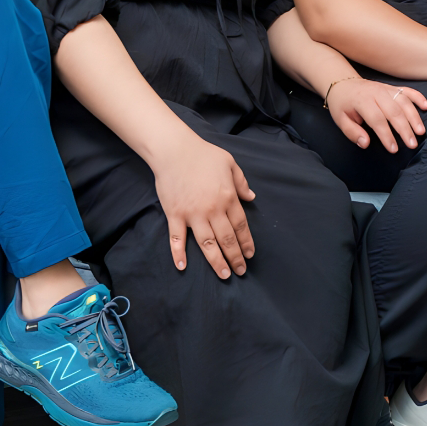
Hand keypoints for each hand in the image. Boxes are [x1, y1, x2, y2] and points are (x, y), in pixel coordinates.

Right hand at [151, 131, 256, 277]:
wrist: (174, 151)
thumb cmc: (204, 155)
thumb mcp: (230, 163)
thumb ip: (241, 182)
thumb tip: (251, 197)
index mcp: (228, 197)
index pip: (240, 226)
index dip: (246, 243)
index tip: (250, 255)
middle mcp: (213, 209)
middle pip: (227, 239)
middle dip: (235, 257)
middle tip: (240, 271)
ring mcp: (193, 214)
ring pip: (207, 244)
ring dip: (216, 261)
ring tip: (224, 274)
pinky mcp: (175, 215)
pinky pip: (177, 238)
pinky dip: (179, 253)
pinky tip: (183, 267)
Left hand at [325, 76, 426, 152]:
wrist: (344, 84)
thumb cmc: (342, 105)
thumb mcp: (340, 120)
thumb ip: (352, 133)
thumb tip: (365, 143)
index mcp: (362, 101)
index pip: (377, 119)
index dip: (386, 135)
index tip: (394, 149)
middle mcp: (377, 93)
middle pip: (394, 111)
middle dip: (404, 129)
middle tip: (412, 144)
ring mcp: (386, 89)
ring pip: (404, 102)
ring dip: (414, 117)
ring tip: (421, 132)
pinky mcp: (393, 87)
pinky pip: (408, 91)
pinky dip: (418, 98)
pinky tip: (426, 107)